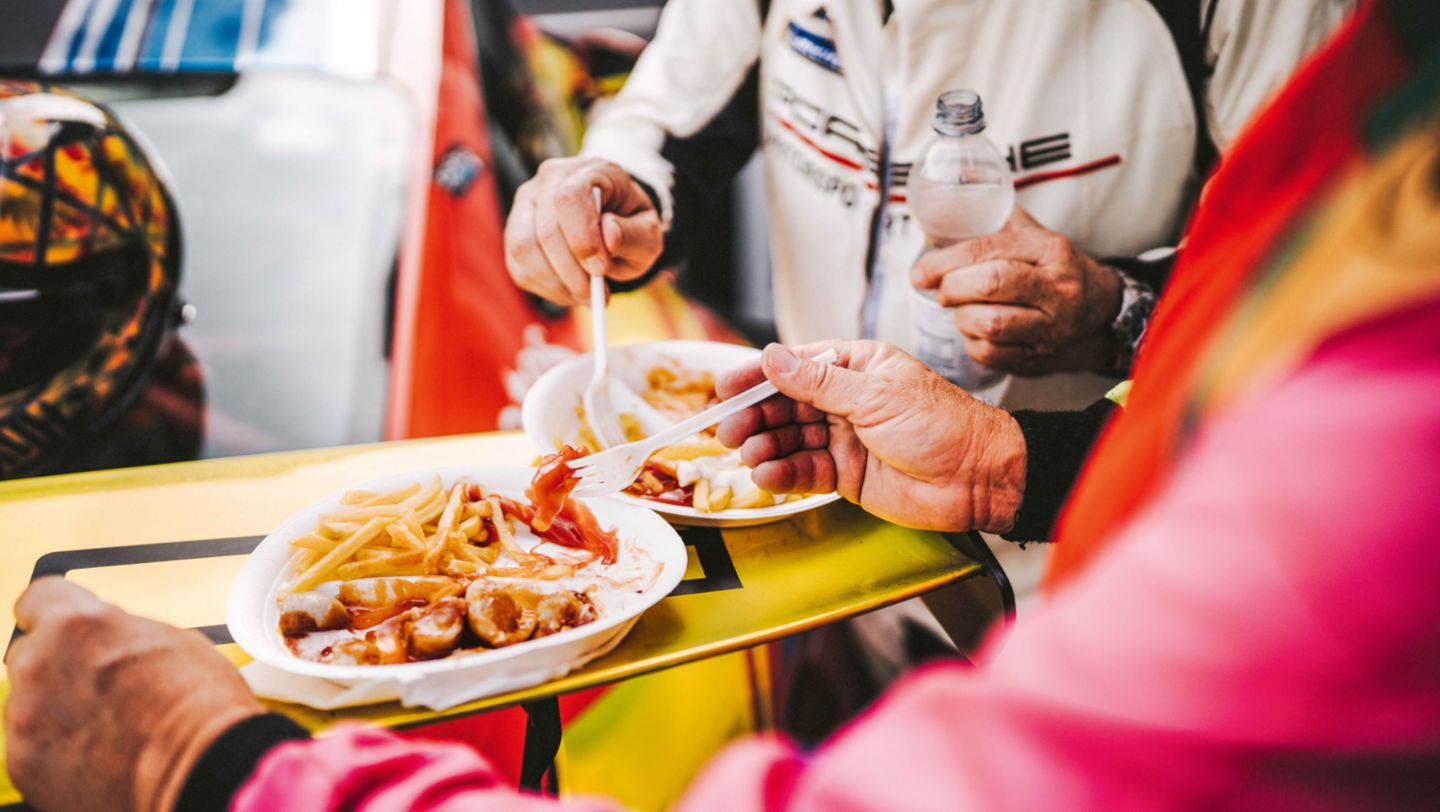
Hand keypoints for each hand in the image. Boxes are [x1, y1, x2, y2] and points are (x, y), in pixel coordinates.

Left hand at [5, 578, 263, 811]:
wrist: (200, 768)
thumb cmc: (197, 706)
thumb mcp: (171, 640)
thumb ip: (122, 633)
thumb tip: (115, 642)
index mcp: (77, 624)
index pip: (37, 598)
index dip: (55, 614)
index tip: (62, 626)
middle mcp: (40, 666)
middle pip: (30, 654)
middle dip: (59, 667)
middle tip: (100, 685)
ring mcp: (26, 718)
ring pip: (28, 704)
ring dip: (56, 710)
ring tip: (106, 725)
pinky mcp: (23, 764)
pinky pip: (30, 748)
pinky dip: (55, 750)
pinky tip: (97, 751)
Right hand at [505, 156, 662, 306]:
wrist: (615, 222)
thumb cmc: (631, 226)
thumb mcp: (648, 233)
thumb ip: (633, 234)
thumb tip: (609, 234)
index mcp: (589, 171)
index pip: (570, 198)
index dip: (582, 238)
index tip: (601, 269)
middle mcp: (550, 179)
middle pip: (545, 228)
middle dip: (571, 271)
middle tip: (595, 295)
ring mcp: (527, 203)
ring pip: (523, 248)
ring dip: (555, 283)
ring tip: (584, 295)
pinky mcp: (515, 230)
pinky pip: (518, 266)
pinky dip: (544, 287)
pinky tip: (569, 292)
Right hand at [716, 342, 1025, 532]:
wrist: (979, 477)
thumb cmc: (944, 425)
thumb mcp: (876, 395)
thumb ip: (818, 382)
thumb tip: (773, 357)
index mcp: (856, 367)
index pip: (795, 366)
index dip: (758, 376)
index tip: (725, 387)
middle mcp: (846, 400)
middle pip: (785, 405)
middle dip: (754, 416)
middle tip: (728, 429)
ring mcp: (844, 438)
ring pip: (790, 439)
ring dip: (765, 447)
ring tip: (749, 455)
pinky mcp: (846, 475)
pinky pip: (805, 471)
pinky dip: (783, 474)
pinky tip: (768, 475)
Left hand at [912, 207, 1121, 375]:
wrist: (1099, 310)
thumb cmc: (1052, 268)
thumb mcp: (1034, 235)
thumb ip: (993, 223)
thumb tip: (937, 219)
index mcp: (1051, 250)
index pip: (988, 251)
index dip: (946, 261)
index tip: (922, 271)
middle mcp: (1057, 288)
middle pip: (989, 285)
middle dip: (952, 288)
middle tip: (942, 291)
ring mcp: (1053, 328)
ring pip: (990, 325)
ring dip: (962, 318)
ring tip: (961, 310)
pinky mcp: (1041, 358)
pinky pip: (992, 355)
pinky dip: (972, 343)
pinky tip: (975, 331)